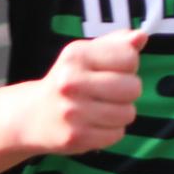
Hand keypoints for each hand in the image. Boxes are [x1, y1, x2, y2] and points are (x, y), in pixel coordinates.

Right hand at [20, 27, 147, 152]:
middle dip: (127, 91)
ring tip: (100, 108)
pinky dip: (110, 131)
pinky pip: (117, 134)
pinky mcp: (76, 137)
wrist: (32, 115)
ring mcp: (72, 112)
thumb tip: (141, 35)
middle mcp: (70, 82)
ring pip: (128, 113)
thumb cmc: (68, 80)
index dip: (128, 65)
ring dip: (120, 112)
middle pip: (133, 88)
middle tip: (108, 92)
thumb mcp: (87, 54)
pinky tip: (94, 124)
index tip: (111, 70)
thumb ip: (116, 44)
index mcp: (76, 56)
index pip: (129, 57)